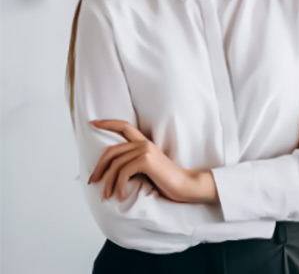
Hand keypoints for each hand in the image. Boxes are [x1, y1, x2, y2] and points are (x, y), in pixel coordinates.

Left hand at [88, 120, 208, 202]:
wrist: (185, 185)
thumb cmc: (166, 181)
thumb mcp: (146, 170)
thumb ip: (132, 164)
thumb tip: (109, 172)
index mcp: (144, 143)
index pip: (124, 127)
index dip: (107, 123)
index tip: (92, 123)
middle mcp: (144, 143)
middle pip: (111, 151)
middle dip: (99, 167)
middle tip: (93, 181)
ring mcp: (145, 150)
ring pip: (115, 165)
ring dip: (108, 183)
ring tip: (107, 196)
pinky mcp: (146, 160)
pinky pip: (123, 173)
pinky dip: (119, 187)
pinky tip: (121, 196)